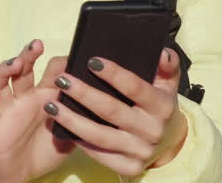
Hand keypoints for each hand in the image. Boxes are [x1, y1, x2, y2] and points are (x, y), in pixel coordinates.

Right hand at [0, 40, 73, 182]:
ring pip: (1, 82)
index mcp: (45, 97)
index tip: (73, 55)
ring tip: (15, 64)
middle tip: (36, 45)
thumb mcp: (69, 134)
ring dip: (5, 70)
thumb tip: (102, 101)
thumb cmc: (46, 150)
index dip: (60, 62)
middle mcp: (25, 98)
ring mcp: (8, 109)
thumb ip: (80, 117)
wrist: (22, 175)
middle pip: (24, 70)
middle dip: (28, 55)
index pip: (51, 71)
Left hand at [43, 48, 188, 176]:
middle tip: (62, 80)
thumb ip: (168, 65)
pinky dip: (79, 140)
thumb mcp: (169, 83)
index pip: (135, 87)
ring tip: (51, 105)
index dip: (113, 74)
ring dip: (72, 120)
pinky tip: (63, 126)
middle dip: (83, 94)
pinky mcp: (129, 167)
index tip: (91, 61)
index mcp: (163, 106)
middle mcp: (152, 131)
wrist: (168, 141)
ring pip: (100, 135)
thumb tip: (163, 53)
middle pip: (111, 111)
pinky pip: (99, 154)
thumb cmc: (160, 104)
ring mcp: (140, 151)